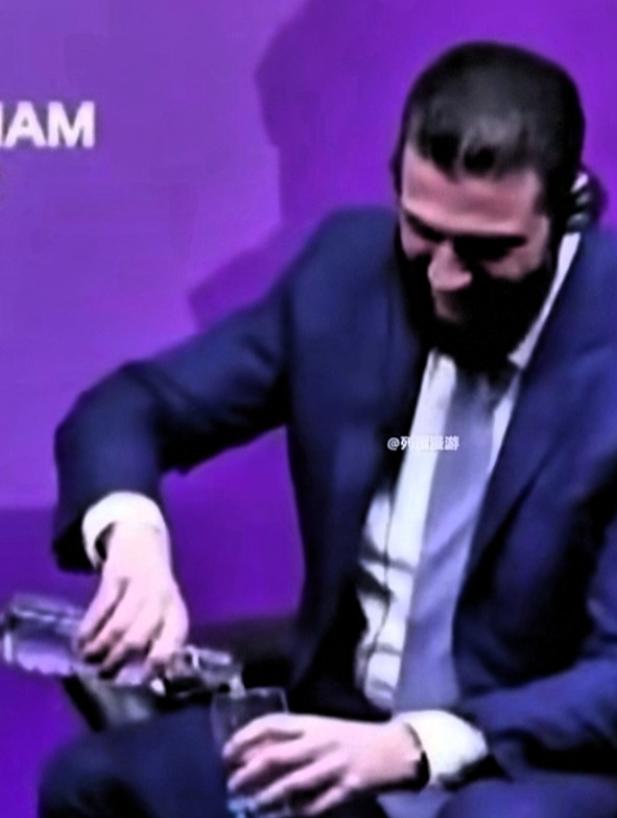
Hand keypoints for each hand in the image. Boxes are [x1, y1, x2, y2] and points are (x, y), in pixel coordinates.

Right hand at [77, 521, 188, 673]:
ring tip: (88, 659)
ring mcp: (140, 586)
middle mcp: (162, 599)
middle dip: (120, 660)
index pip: (174, 641)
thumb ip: (161, 643)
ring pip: (119, 624)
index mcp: (176, 613)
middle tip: (104, 675)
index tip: (141, 680)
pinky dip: (89, 627)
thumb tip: (159, 680)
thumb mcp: (164, 612)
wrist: (142, 542)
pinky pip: (102, 607)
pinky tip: (80, 640)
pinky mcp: (118, 576)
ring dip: (101, 646)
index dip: (160, 661)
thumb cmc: (153, 591)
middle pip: (141, 637)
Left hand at [224, 714, 423, 815]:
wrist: (394, 749)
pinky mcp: (347, 788)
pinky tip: (285, 817)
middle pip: (276, 755)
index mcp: (312, 722)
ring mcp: (334, 765)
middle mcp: (320, 741)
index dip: (246, 737)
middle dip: (249, 772)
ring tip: (250, 805)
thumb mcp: (321, 729)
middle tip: (232, 784)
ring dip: (267, 797)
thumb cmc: (351, 737)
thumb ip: (294, 738)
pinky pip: (317, 805)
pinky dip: (298, 813)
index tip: (227, 753)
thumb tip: (255, 753)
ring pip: (292, 784)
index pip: (272, 724)